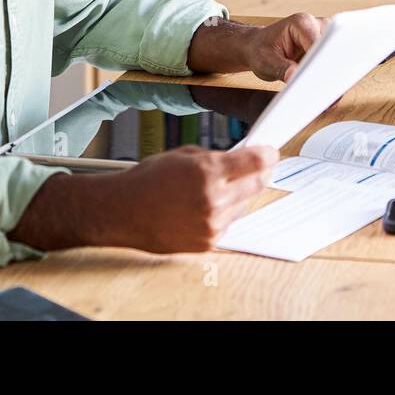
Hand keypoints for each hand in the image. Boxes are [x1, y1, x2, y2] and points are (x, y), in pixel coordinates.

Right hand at [106, 145, 278, 251]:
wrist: (122, 212)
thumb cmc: (147, 181)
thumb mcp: (182, 156)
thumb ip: (214, 158)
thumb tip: (239, 160)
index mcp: (207, 172)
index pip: (255, 162)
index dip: (268, 155)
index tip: (272, 152)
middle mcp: (213, 199)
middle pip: (257, 184)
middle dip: (261, 174)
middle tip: (260, 167)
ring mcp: (211, 224)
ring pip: (244, 205)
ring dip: (241, 194)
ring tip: (225, 187)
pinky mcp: (207, 242)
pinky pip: (229, 224)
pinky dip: (225, 213)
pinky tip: (210, 206)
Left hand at [186, 12, 327, 80]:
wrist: (258, 48)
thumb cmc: (260, 50)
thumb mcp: (265, 61)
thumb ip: (281, 69)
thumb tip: (295, 77)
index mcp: (302, 23)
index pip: (319, 42)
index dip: (323, 62)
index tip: (321, 79)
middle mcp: (317, 26)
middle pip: (333, 49)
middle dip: (332, 70)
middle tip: (328, 93)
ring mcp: (324, 37)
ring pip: (338, 58)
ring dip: (334, 77)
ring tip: (326, 97)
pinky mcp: (327, 49)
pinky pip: (334, 64)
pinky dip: (331, 79)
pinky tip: (326, 94)